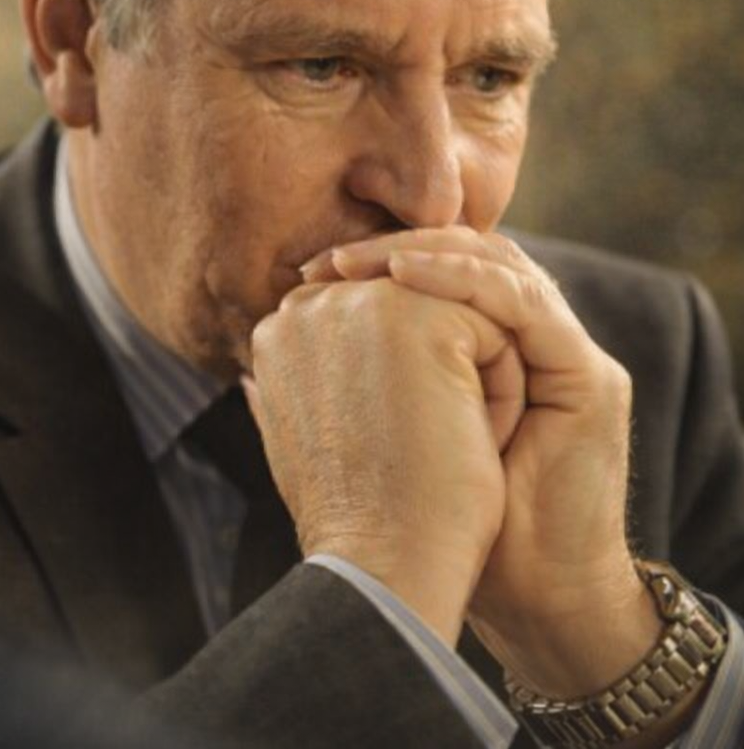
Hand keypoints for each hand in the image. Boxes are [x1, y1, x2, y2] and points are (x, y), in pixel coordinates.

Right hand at [247, 276, 522, 644]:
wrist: (382, 563)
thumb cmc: (354, 516)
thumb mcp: (300, 439)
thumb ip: (294, 385)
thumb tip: (262, 372)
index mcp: (277, 331)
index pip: (375, 322)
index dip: (402, 382)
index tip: (390, 445)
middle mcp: (307, 304)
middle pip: (421, 311)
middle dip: (440, 375)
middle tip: (418, 447)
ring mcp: (360, 302)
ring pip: (463, 318)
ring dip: (471, 383)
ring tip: (441, 441)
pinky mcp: (420, 315)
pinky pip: (498, 333)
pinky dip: (501, 391)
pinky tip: (466, 437)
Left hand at [320, 227, 660, 699]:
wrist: (510, 588)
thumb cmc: (429, 521)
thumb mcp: (366, 442)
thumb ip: (329, 398)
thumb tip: (248, 376)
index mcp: (481, 351)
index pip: (436, 270)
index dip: (374, 260)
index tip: (308, 269)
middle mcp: (526, 344)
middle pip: (466, 254)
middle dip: (393, 246)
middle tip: (329, 259)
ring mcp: (559, 355)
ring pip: (497, 263)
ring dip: (424, 253)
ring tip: (363, 261)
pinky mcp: (586, 377)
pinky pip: (522, 301)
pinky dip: (462, 278)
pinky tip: (405, 279)